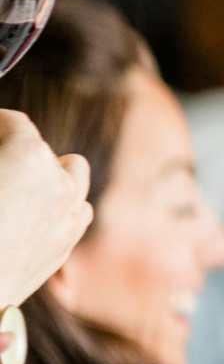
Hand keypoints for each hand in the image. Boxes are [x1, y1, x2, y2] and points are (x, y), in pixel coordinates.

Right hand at [0, 108, 90, 306]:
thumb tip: (3, 141)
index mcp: (26, 156)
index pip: (13, 121)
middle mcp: (59, 180)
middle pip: (39, 148)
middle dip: (15, 150)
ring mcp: (69, 212)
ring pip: (70, 172)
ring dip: (47, 172)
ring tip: (17, 185)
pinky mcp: (69, 242)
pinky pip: (77, 206)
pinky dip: (62, 203)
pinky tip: (35, 213)